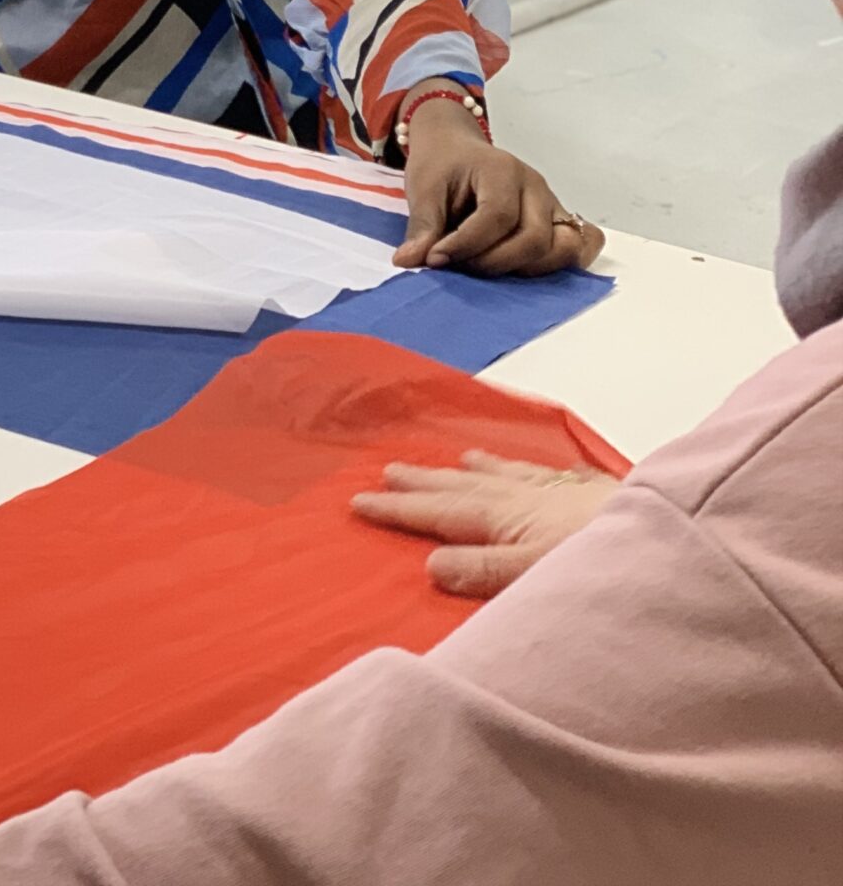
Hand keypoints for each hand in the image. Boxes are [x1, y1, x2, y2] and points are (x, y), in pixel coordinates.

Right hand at [351, 450, 620, 595]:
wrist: (675, 537)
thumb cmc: (599, 564)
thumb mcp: (534, 576)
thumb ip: (485, 570)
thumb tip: (430, 564)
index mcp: (507, 517)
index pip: (442, 513)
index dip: (401, 509)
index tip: (359, 500)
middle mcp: (529, 497)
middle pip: (466, 487)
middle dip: (426, 481)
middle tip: (388, 469)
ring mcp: (565, 492)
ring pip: (508, 475)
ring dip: (477, 469)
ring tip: (458, 457)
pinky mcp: (600, 494)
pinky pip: (555, 475)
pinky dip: (538, 470)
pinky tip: (545, 468)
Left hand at [394, 104, 603, 278]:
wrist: (455, 148)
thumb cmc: (441, 165)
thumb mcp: (423, 188)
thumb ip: (422, 226)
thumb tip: (409, 262)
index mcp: (502, 169)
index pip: (496, 217)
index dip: (467, 245)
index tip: (435, 259)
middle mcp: (534, 186)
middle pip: (533, 238)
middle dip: (494, 263)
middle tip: (460, 266)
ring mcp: (551, 203)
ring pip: (561, 248)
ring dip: (525, 269)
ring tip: (489, 268)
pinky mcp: (557, 219)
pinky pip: (580, 244)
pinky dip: (562, 263)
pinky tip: (527, 269)